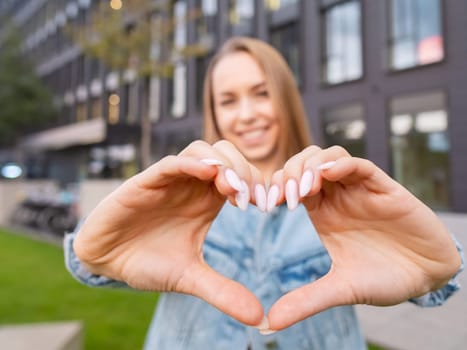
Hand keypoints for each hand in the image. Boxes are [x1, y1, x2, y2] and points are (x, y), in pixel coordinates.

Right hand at [73, 140, 265, 325]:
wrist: (107, 263)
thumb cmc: (148, 262)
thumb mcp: (190, 278)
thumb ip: (222, 292)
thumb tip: (258, 318)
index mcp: (207, 201)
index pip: (240, 176)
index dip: (258, 184)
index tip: (269, 205)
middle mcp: (191, 186)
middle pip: (227, 155)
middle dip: (245, 171)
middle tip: (252, 199)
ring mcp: (170, 181)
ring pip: (202, 151)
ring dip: (223, 164)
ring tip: (232, 190)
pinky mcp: (145, 183)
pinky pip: (171, 163)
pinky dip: (191, 163)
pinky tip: (208, 174)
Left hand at [266, 146, 461, 329]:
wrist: (427, 278)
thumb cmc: (384, 279)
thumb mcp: (342, 290)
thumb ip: (307, 301)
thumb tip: (268, 323)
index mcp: (323, 213)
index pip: (291, 185)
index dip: (274, 188)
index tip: (263, 205)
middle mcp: (339, 197)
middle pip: (305, 163)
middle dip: (289, 172)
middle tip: (283, 197)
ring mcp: (361, 190)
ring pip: (330, 157)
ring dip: (312, 166)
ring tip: (304, 189)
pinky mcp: (385, 188)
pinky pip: (361, 165)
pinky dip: (342, 164)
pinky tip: (329, 173)